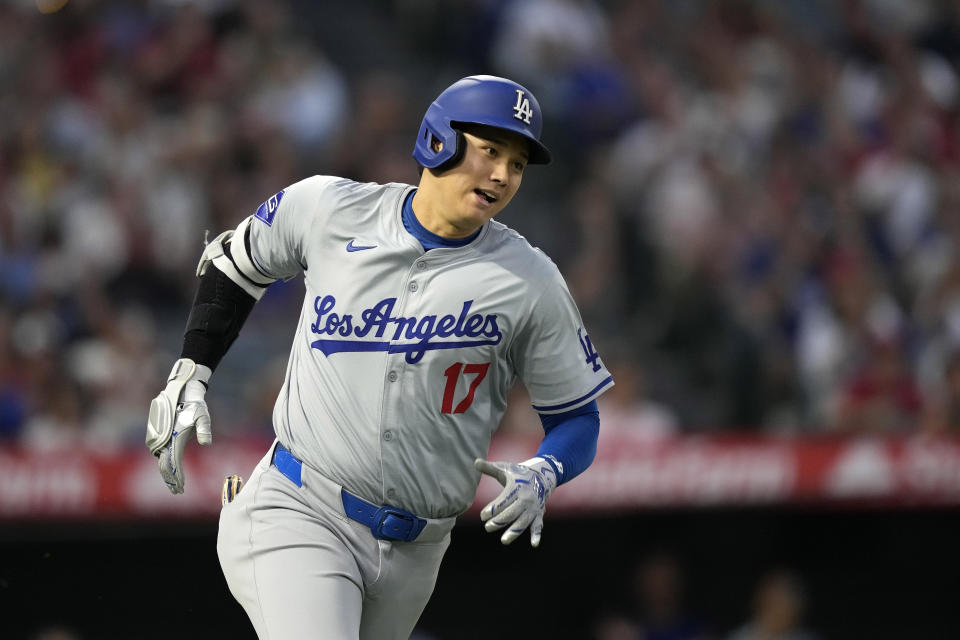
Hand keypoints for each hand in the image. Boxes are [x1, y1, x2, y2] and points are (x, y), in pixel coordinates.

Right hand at [146, 358, 212, 493]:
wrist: (181, 391)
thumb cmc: (195, 405)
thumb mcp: (203, 416)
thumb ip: (204, 429)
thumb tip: (207, 443)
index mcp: (174, 438)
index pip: (174, 463)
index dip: (177, 477)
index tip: (181, 488)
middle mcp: (164, 439)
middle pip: (164, 465)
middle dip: (171, 480)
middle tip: (178, 492)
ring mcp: (159, 437)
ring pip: (161, 460)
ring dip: (166, 473)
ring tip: (174, 484)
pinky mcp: (159, 435)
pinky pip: (160, 453)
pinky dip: (164, 464)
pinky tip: (170, 469)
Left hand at [474, 457, 558, 546]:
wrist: (542, 476)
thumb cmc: (518, 473)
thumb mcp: (505, 468)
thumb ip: (489, 468)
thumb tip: (475, 461)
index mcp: (517, 487)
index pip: (504, 500)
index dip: (493, 508)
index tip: (482, 515)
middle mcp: (526, 499)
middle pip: (512, 512)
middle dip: (499, 521)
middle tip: (487, 527)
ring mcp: (533, 508)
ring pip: (523, 522)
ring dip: (514, 532)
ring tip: (503, 540)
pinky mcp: (538, 515)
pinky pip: (538, 526)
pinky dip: (537, 535)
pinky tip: (534, 544)